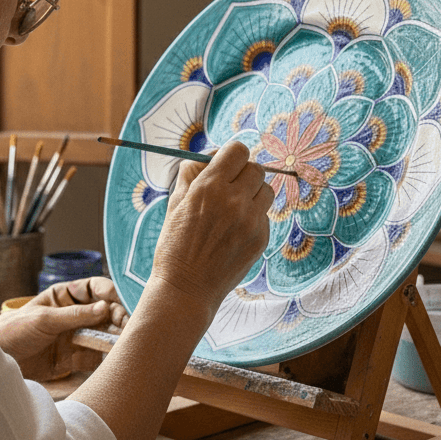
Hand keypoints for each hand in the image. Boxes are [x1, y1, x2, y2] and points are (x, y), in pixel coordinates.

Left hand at [0, 276, 127, 380]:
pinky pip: (94, 357)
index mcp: (63, 296)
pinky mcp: (72, 359)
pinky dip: (105, 358)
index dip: (111, 293)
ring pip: (102, 335)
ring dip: (115, 339)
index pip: (94, 289)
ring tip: (128, 344)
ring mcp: (73, 336)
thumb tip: (106, 307)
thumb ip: (75, 315)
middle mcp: (72, 315)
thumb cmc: (13, 330)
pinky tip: (116, 359)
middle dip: (118, 318)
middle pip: (104, 313)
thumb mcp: (44, 319)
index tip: (125, 301)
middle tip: (130, 326)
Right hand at [150, 141, 273, 316]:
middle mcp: (234, 201)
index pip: (237, 150)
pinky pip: (265, 216)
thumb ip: (193, 173)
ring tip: (233, 211)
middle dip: (242, 175)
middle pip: (256, 168)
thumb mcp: (175, 202)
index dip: (230, 156)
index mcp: (209, 187)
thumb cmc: (175, 245)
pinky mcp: (261, 239)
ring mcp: (251, 221)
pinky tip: (234, 233)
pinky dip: (253, 219)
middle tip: (228, 189)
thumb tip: (212, 154)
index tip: (225, 165)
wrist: (186, 289)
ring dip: (252, 195)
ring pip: (266, 191)